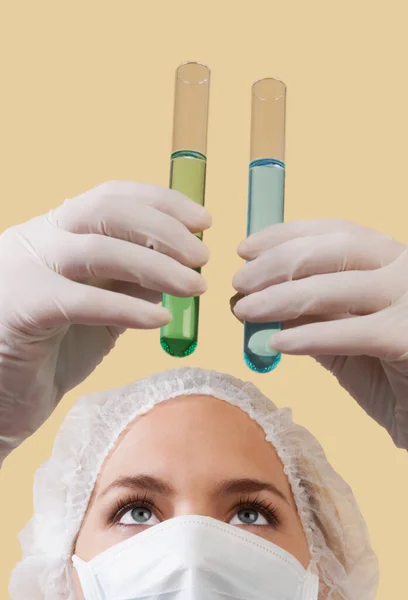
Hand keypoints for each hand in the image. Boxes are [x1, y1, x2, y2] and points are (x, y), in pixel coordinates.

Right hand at [0, 180, 210, 461]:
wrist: (3, 398)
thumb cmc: (52, 350)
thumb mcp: (100, 309)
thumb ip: (131, 284)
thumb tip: (179, 267)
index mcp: (57, 232)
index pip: (112, 196)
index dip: (162, 202)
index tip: (203, 220)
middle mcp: (39, 240)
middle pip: (106, 211)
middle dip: (164, 229)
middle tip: (203, 257)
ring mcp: (25, 270)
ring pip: (97, 249)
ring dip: (156, 266)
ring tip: (194, 287)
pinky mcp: (22, 309)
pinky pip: (81, 301)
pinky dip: (128, 308)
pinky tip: (161, 321)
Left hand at [232, 219, 407, 448]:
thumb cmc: (388, 371)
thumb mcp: (343, 335)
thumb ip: (311, 314)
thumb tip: (257, 296)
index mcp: (391, 259)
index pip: (336, 232)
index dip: (286, 235)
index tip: (245, 248)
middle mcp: (406, 270)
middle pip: (333, 251)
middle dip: (277, 263)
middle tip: (240, 282)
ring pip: (335, 288)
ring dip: (280, 298)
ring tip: (245, 311)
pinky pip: (350, 333)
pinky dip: (308, 337)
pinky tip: (276, 345)